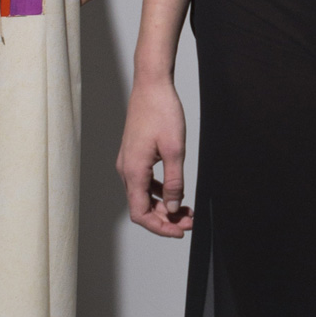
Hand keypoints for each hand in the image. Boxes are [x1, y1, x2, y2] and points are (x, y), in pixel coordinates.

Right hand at [117, 73, 191, 234]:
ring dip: (163, 207)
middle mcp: (126, 170)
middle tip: (189, 222)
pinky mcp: (134, 156)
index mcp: (133, 171)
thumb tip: (172, 208)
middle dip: (165, 219)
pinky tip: (175, 192)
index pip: (140, 213)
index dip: (160, 228)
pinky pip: (143, 183)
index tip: (180, 231)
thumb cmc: (162, 112)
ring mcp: (128, 162)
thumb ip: (174, 182)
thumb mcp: (175, 150)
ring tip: (186, 210)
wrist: (151, 85)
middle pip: (141, 208)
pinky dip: (159, 192)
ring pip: (143, 196)